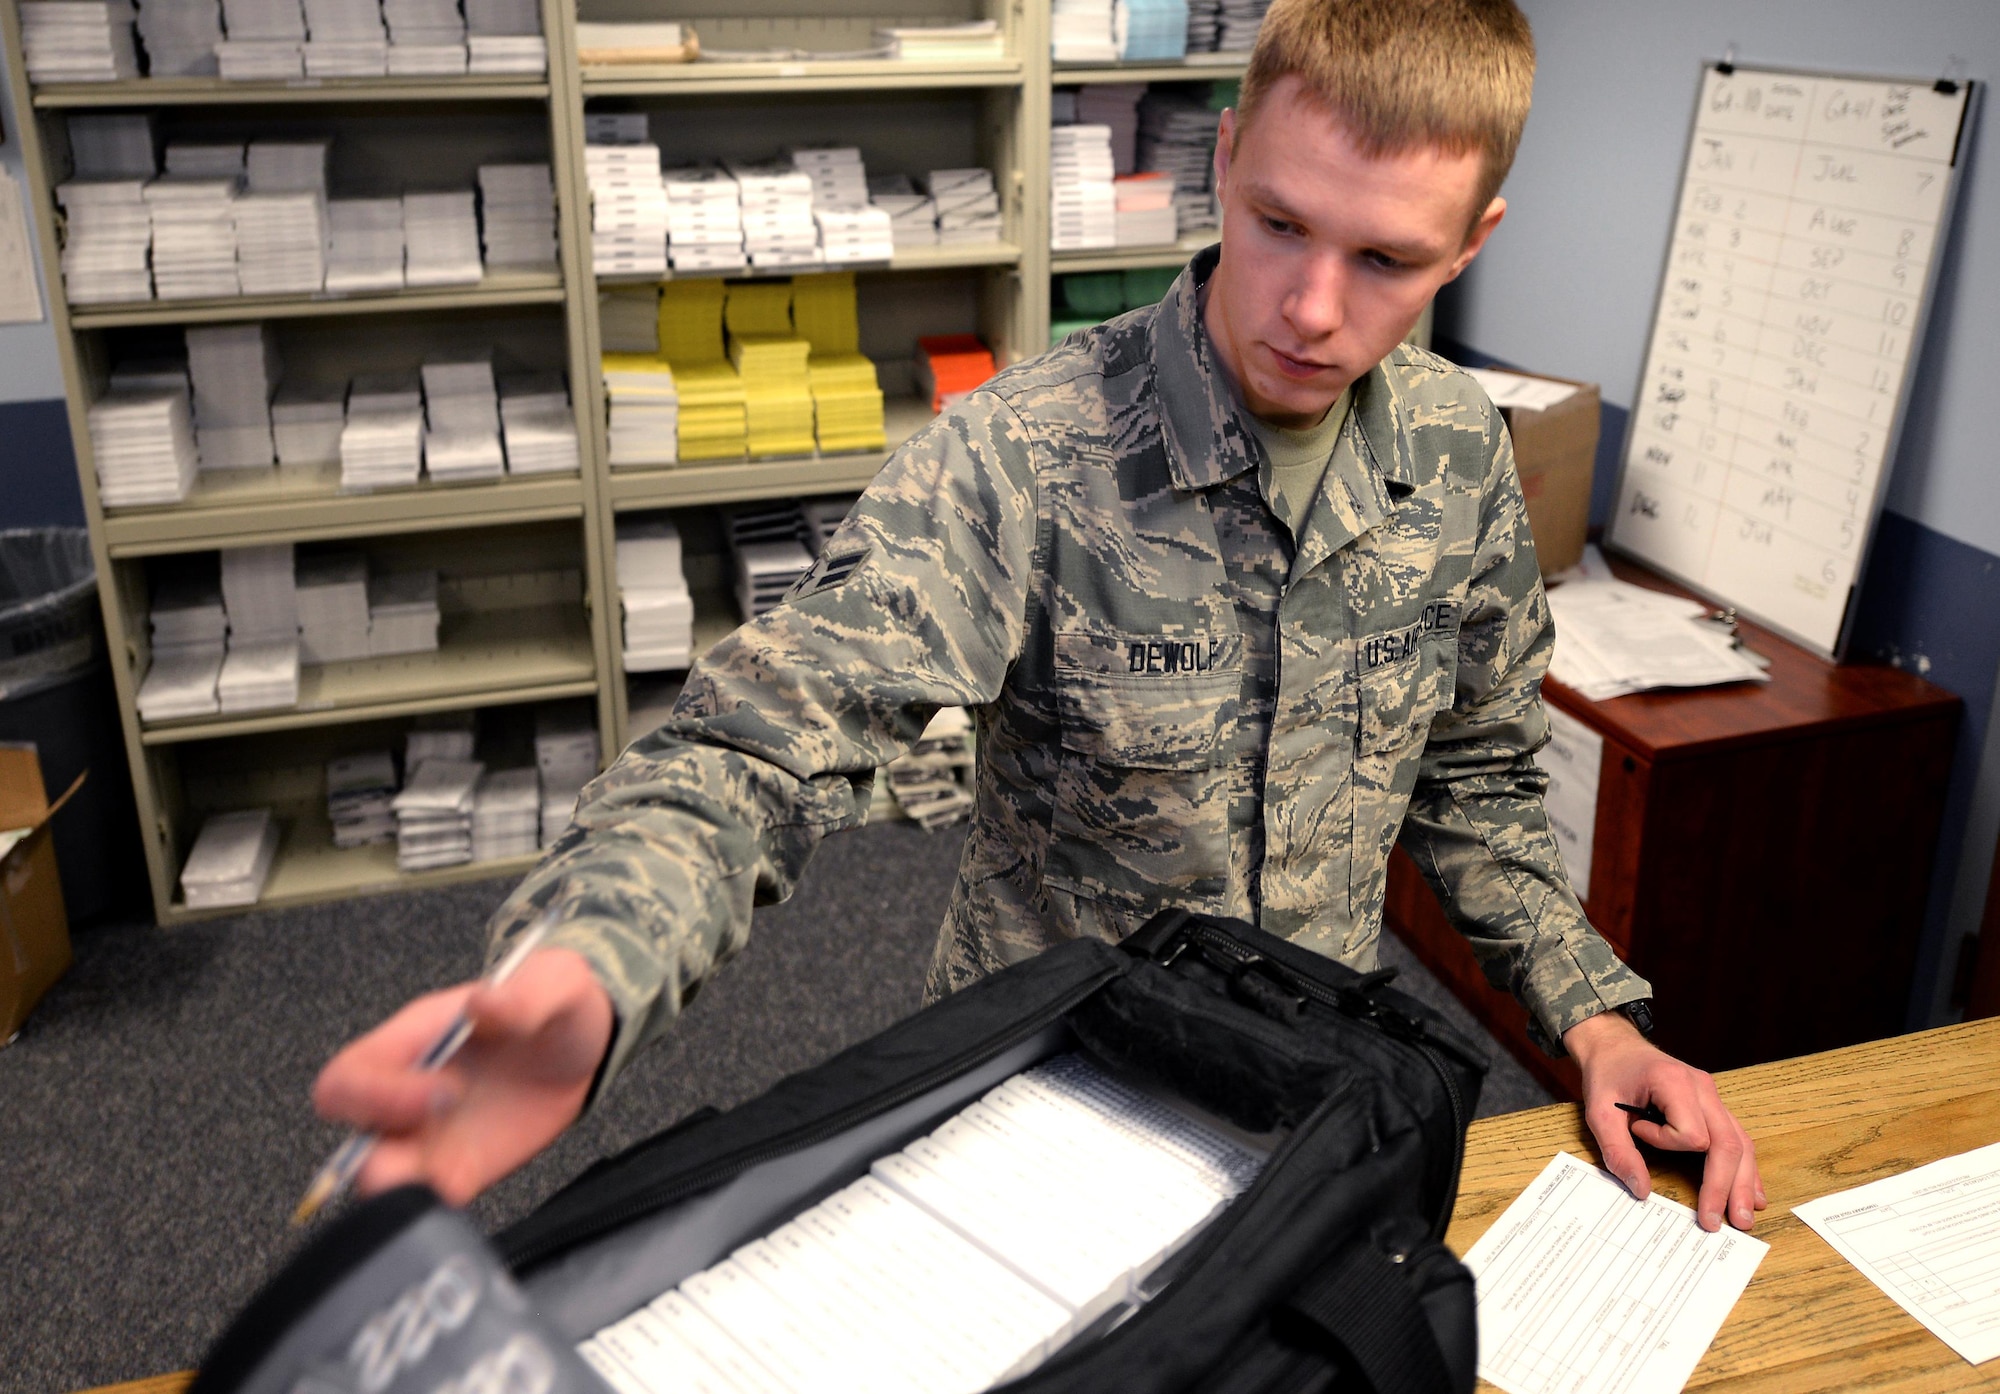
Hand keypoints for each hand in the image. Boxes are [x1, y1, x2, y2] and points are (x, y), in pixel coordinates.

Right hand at [312, 947, 614, 1205]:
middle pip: (350, 1128)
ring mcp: (431, 1135)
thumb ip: (524, 994)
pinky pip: (431, 1197)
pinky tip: (466, 1189)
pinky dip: (438, 1204)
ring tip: (443, 1176)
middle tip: (446, 1118)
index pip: (352, 1074)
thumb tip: (481, 1003)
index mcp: (414, 1039)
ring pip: (380, 1173)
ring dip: (399, 1185)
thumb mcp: (558, 982)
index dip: (380, 1091)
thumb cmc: (556, 1003)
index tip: (445, 1089)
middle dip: (379, 1138)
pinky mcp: (461, 1169)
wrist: (585, 1049)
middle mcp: (408, 1091)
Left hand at [1563, 1009, 1765, 1232]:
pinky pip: (1736, 1138)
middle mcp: (1703, 1088)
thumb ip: (1618, 1150)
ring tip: (1743, 1218)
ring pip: (1740, 1143)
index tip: (1637, 1129)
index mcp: (1675, 1082)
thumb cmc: (1608, 1075)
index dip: (1664, 1143)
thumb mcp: (1599, 1111)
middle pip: (1728, 1143)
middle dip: (1727, 1186)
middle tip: (1726, 1223)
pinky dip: (1744, 1168)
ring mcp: (1713, 1097)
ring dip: (1743, 1183)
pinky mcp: (1714, 1106)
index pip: (1691, 1133)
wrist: (1614, 1047)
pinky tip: (1753, 1194)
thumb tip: (1642, 1191)